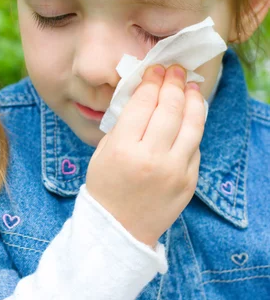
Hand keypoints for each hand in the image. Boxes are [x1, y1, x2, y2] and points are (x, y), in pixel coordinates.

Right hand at [85, 64, 205, 246]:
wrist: (119, 229)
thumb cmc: (106, 187)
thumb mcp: (103, 152)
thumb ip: (124, 124)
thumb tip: (146, 94)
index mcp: (124, 149)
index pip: (144, 103)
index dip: (151, 81)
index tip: (155, 70)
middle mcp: (152, 158)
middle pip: (170, 108)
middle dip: (173, 83)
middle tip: (174, 71)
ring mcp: (175, 171)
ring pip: (192, 124)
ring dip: (193, 99)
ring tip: (191, 86)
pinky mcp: (189, 181)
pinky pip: (195, 146)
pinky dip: (193, 126)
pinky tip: (191, 114)